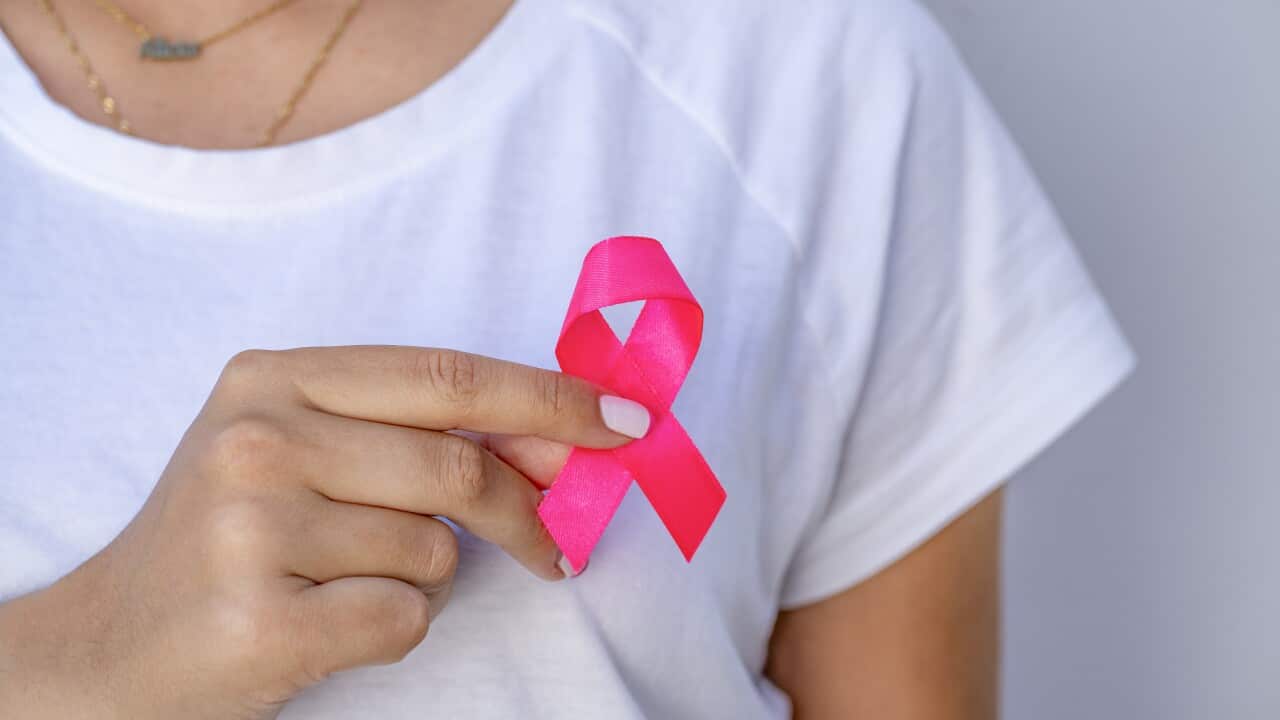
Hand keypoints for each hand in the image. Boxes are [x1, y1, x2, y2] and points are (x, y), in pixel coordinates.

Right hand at [0, 346, 647, 719]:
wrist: (109, 649)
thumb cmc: (228, 540)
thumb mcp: (300, 452)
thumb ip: (413, 433)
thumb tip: (563, 445)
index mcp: (272, 378)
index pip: (448, 376)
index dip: (550, 398)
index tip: (627, 421)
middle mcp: (256, 438)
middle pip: (461, 465)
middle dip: (529, 512)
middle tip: (557, 546)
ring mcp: (252, 529)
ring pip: (436, 551)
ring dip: (428, 576)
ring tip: (350, 580)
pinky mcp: (261, 619)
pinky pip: (406, 618)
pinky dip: (395, 629)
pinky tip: (327, 623)